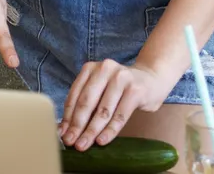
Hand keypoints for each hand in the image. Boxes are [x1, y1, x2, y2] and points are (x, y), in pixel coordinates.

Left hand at [59, 60, 176, 150]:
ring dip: (91, 131)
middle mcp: (105, 69)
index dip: (67, 117)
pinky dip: (110, 131)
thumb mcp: (100, 89)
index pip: (75, 95)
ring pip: (103, 110)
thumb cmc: (120, 88)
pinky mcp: (135, 90)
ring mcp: (121, 77)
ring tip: (84, 145)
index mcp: (91, 68)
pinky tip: (102, 140)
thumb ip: (85, 105)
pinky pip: (119, 115)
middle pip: (86, 102)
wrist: (151, 79)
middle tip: (70, 142)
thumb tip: (65, 130)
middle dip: (77, 125)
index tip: (63, 134)